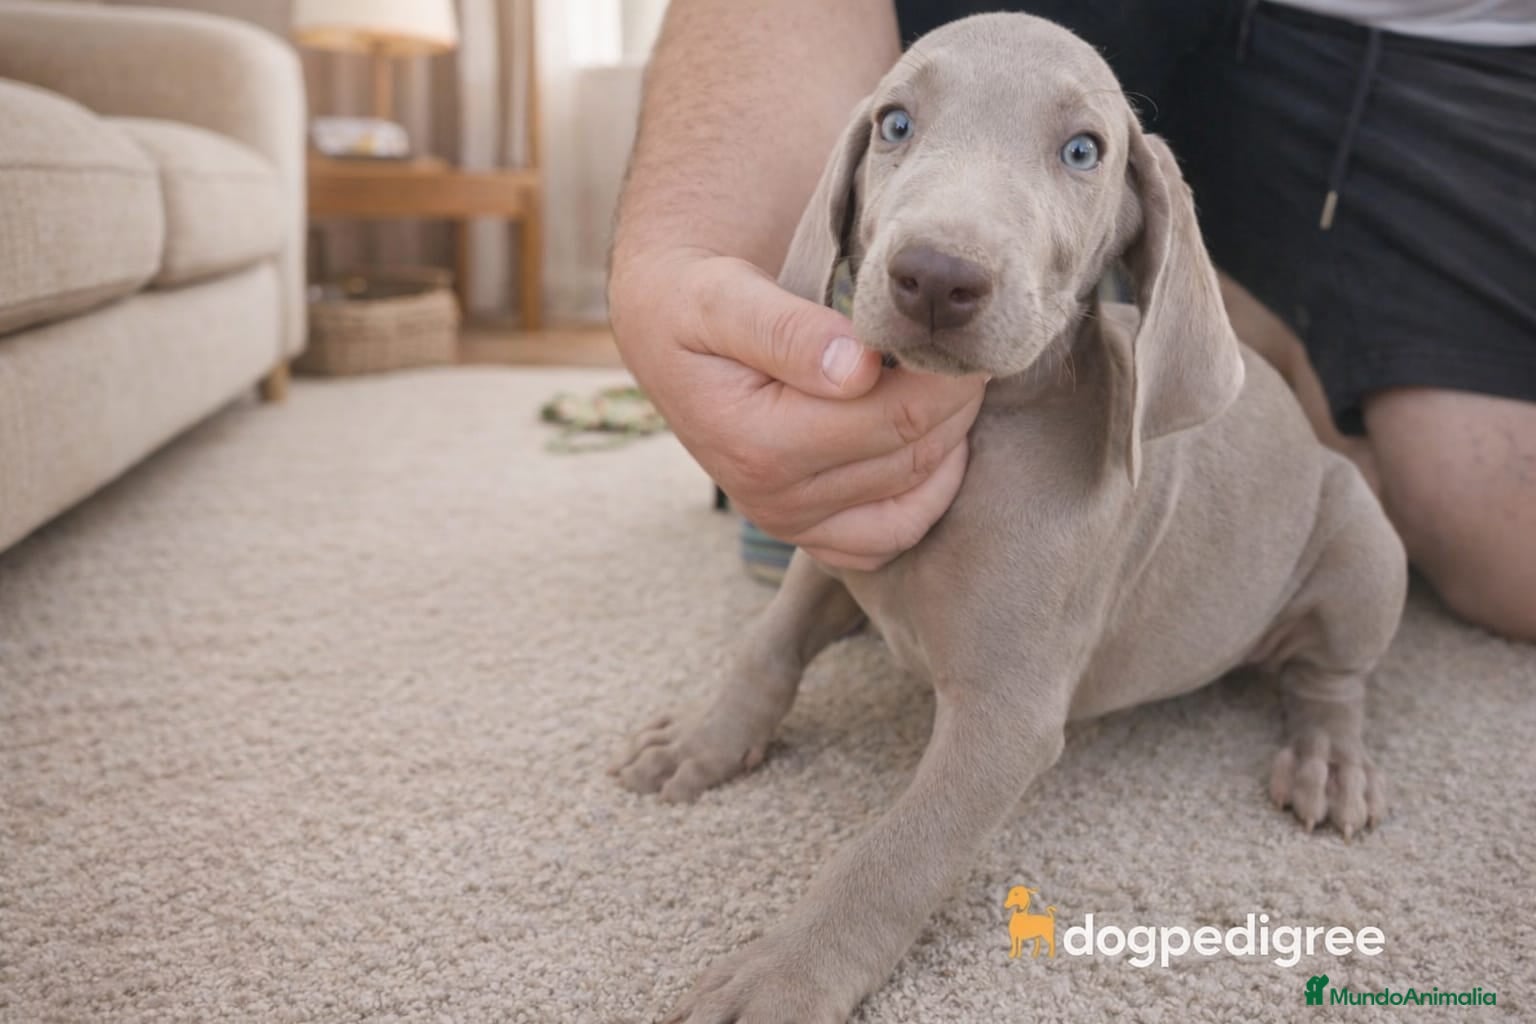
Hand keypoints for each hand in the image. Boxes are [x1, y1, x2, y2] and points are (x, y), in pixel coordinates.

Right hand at [610, 247, 985, 569]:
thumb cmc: (700, 306)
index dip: (947, 377)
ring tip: (955, 388)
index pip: (895, 417)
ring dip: (951, 444)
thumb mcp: (725, 298)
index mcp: (758, 443)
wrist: (667, 337)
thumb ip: (788, 331)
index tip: (966, 334)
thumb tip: (859, 368)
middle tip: (973, 354)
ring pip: (913, 500)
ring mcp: (792, 525)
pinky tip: (935, 446)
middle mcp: (774, 499)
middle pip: (912, 457)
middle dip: (956, 403)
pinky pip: (888, 539)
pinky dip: (927, 498)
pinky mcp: (806, 535)